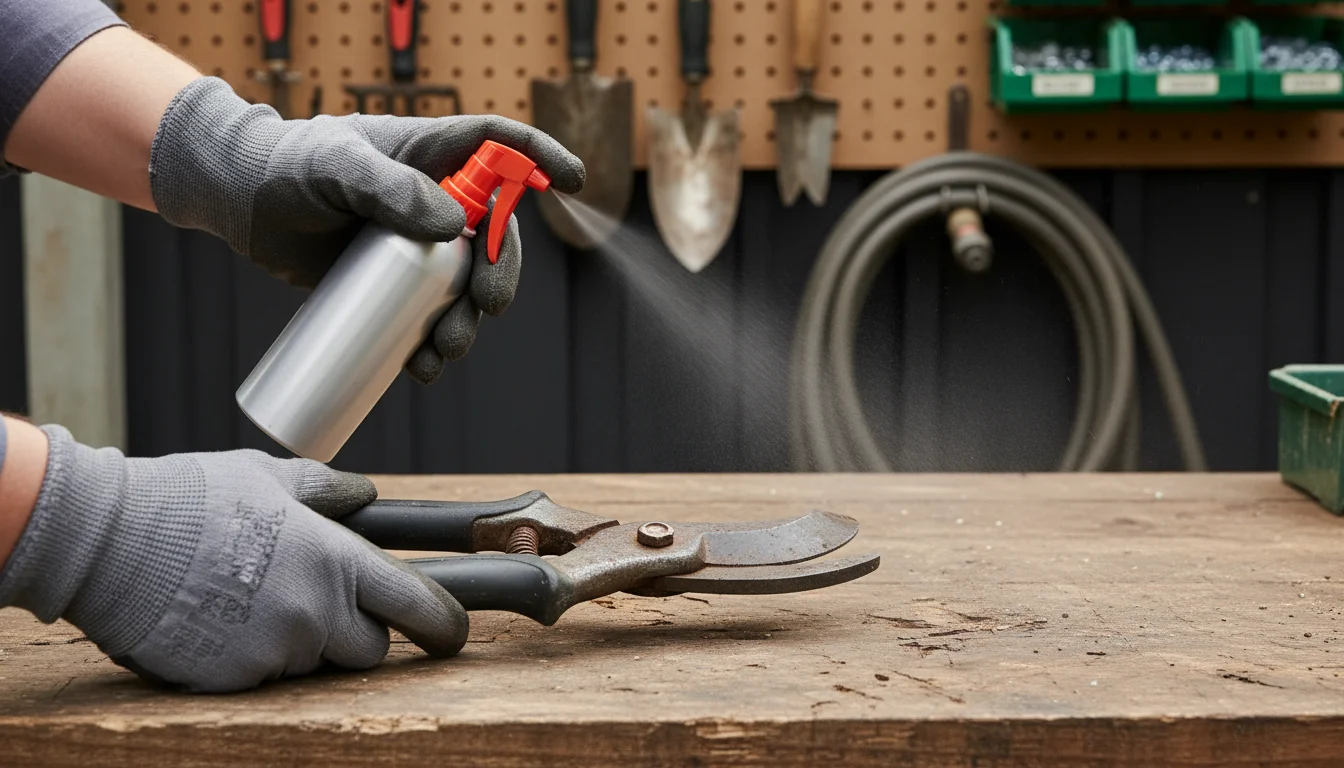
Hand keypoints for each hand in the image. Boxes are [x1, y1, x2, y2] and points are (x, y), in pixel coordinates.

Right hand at [0, 426, 465, 692]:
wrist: (105, 540)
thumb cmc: (187, 499)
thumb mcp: (265, 476)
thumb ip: (325, 490)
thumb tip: (365, 494)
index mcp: (334, 560)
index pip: (416, 605)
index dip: (442, 622)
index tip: (449, 630)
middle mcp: (314, 613)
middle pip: (369, 648)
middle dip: (354, 632)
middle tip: (312, 600)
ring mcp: (274, 653)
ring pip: (312, 662)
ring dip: (296, 640)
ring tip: (244, 595)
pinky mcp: (233, 681)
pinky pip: (264, 676)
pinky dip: (251, 655)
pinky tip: (218, 618)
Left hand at [148, 77, 585, 383]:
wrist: (239, 203)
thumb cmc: (283, 169)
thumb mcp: (331, 168)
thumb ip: (386, 186)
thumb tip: (451, 224)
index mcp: (430, 154)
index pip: (501, 145)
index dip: (540, 160)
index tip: (573, 183)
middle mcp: (434, 197)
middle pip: (496, 234)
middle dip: (501, 276)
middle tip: (486, 308)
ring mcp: (417, 242)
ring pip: (466, 287)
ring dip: (468, 326)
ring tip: (441, 356)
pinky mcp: (394, 281)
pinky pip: (430, 315)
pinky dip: (433, 346)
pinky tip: (422, 370)